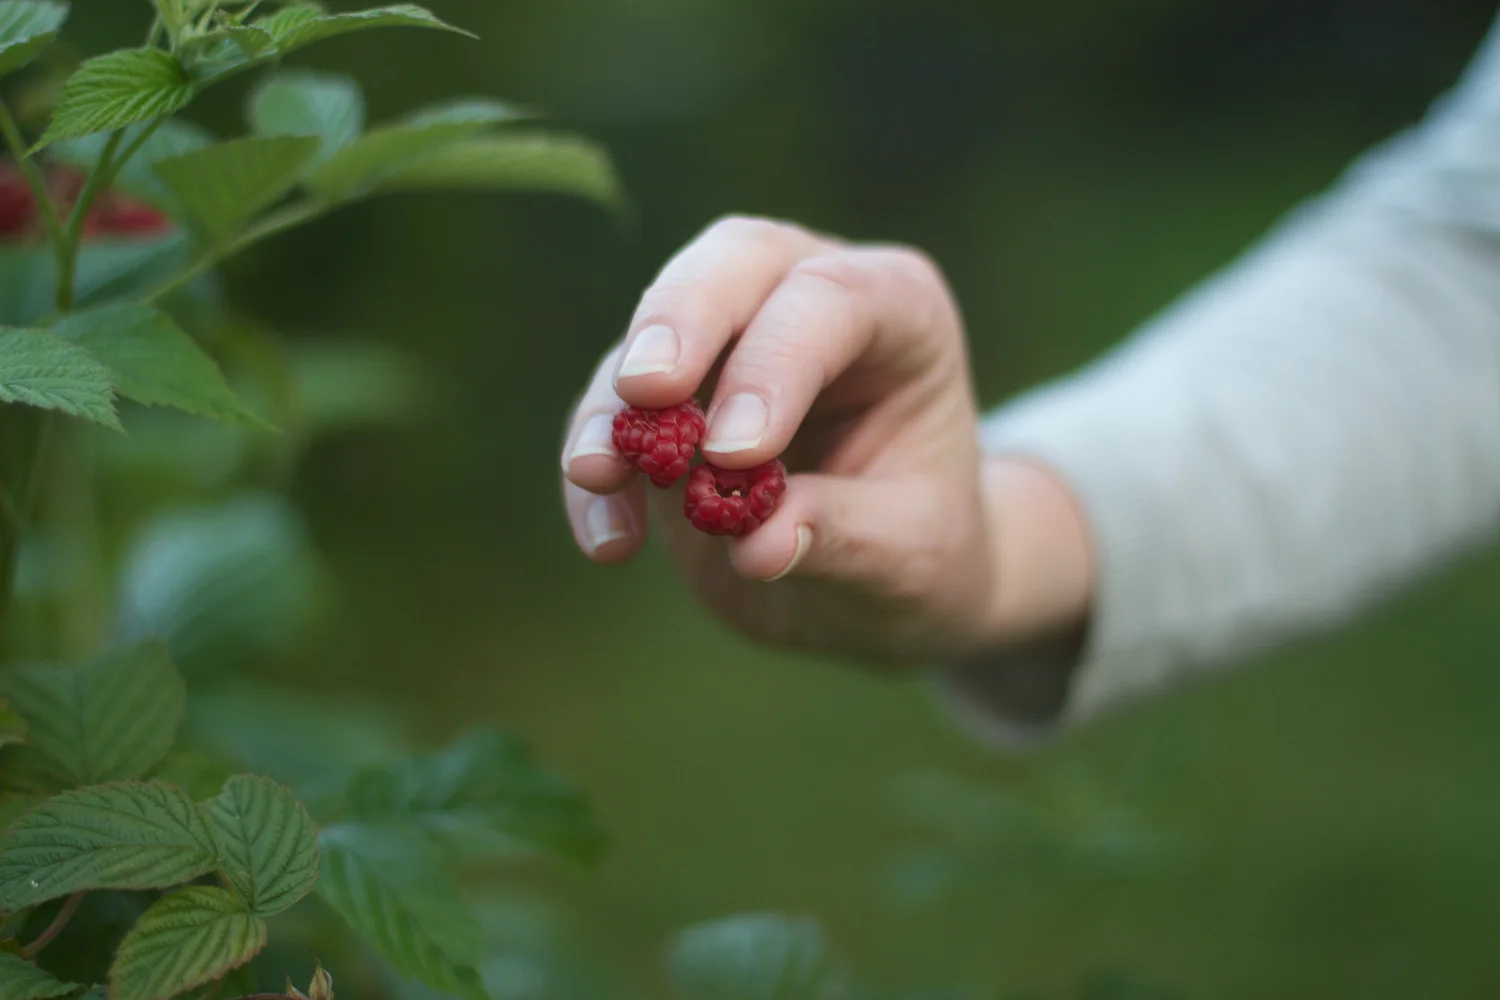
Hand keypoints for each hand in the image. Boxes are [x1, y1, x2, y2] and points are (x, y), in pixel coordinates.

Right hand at [560, 216, 1089, 665]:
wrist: (888, 579)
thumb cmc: (922, 546)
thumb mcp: (912, 555)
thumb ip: (844, 538)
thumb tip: (757, 543)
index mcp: (899, 309)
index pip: (830, 299)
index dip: (776, 363)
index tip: (733, 453)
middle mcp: (808, 297)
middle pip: (733, 264)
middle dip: (679, 321)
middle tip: (642, 392)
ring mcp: (727, 338)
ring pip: (649, 334)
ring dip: (613, 408)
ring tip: (598, 475)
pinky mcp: (665, 397)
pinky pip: (609, 414)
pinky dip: (596, 470)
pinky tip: (609, 542)